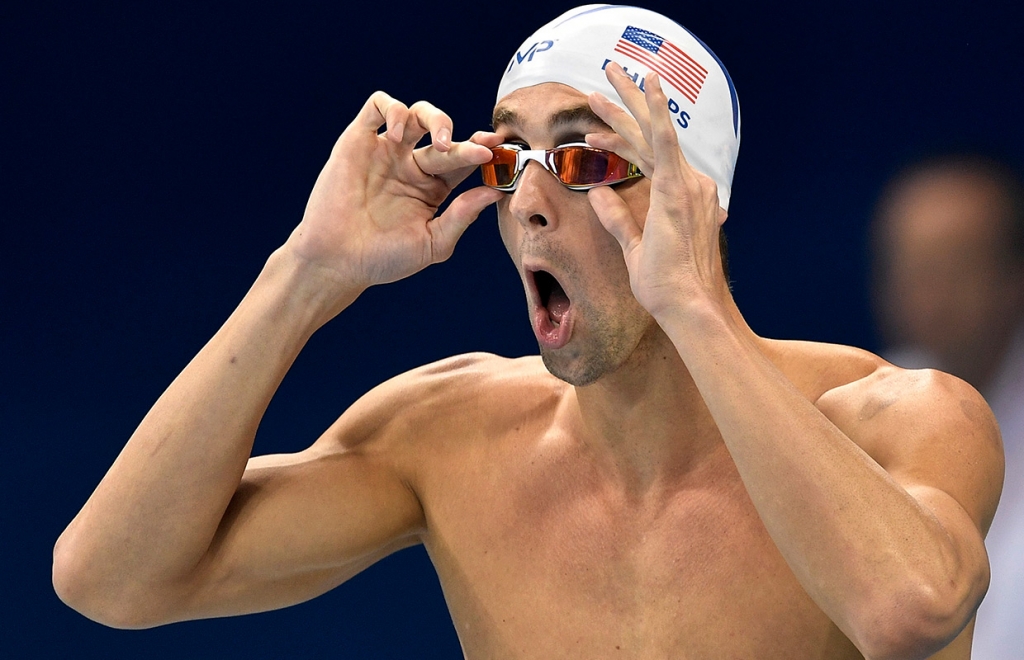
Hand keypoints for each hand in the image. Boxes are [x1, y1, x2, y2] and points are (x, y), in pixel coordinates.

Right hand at [284, 92, 503, 291]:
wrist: (337, 261)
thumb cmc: (383, 259)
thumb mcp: (433, 243)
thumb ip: (462, 217)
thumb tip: (495, 192)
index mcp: (432, 188)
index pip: (463, 161)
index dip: (481, 153)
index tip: (495, 154)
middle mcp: (410, 165)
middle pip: (445, 137)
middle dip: (465, 140)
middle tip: (478, 150)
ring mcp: (385, 151)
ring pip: (416, 113)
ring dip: (436, 118)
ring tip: (441, 143)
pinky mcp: (358, 141)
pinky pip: (377, 106)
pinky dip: (393, 109)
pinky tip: (400, 133)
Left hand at [584, 64, 727, 318]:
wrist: (686, 305)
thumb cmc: (665, 286)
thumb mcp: (633, 246)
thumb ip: (617, 217)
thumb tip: (596, 193)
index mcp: (680, 197)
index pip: (646, 158)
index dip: (619, 141)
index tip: (593, 133)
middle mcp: (688, 185)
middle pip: (651, 136)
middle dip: (628, 104)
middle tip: (610, 75)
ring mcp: (686, 185)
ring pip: (652, 132)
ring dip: (629, 102)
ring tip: (610, 74)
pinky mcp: (677, 190)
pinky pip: (664, 142)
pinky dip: (655, 112)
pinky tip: (647, 86)